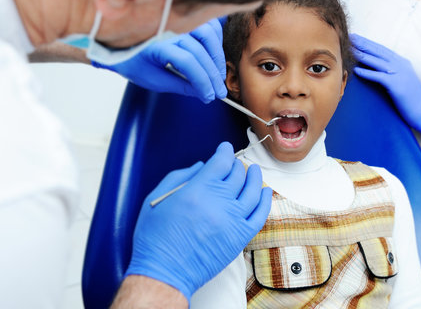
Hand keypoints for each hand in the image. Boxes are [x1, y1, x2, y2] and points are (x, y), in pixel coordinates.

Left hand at [92, 19, 226, 103]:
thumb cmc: (135, 62)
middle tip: (219, 92)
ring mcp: (179, 23)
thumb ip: (181, 86)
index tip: (209, 96)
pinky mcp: (186, 21)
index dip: (202, 81)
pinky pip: (208, 26)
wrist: (122, 44)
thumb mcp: (155, 80)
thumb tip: (204, 92)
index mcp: (157, 45)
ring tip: (218, 76)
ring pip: (208, 34)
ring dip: (217, 57)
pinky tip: (216, 57)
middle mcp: (170, 30)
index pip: (187, 62)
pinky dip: (216, 41)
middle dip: (213, 75)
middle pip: (200, 51)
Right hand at [126, 142, 271, 300]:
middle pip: (238, 174)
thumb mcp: (157, 198)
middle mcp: (219, 202)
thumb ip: (180, 176)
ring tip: (254, 171)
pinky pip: (260, 215)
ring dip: (255, 177)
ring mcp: (233, 220)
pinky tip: (265, 192)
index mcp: (198, 190)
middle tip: (234, 164)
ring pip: (253, 191)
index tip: (225, 148)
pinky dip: (265, 201)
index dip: (224, 151)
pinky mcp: (240, 237)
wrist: (165, 272)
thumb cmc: (155, 237)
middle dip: (236, 164)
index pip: (221, 161)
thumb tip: (201, 165)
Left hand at [351, 34, 420, 138]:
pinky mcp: (397, 85)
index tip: (356, 38)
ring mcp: (399, 74)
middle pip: (379, 52)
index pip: (382, 49)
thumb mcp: (402, 79)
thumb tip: (376, 69)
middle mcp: (401, 65)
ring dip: (363, 55)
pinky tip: (357, 70)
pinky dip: (368, 73)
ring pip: (378, 61)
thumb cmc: (411, 97)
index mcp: (401, 62)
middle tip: (351, 37)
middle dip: (364, 44)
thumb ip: (391, 72)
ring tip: (350, 50)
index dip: (369, 43)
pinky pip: (379, 77)